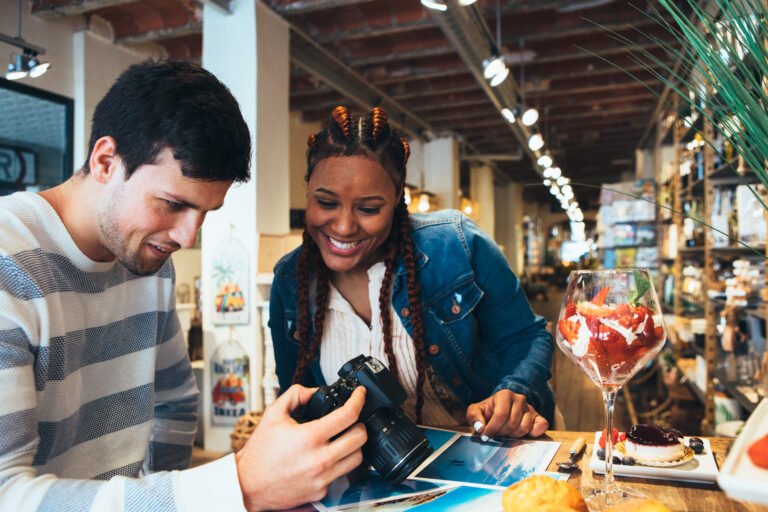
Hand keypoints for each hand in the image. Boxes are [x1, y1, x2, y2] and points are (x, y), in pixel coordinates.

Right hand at [235, 384, 366, 510]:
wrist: (248, 485)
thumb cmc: (259, 453)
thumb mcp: (273, 414)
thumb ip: (296, 395)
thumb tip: (315, 391)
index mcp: (309, 437)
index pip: (348, 415)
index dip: (359, 399)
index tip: (360, 394)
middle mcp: (319, 459)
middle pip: (360, 437)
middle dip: (360, 423)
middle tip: (352, 419)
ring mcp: (322, 478)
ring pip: (357, 458)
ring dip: (354, 445)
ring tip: (344, 438)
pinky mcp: (321, 492)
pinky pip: (342, 474)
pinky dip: (341, 463)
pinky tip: (330, 456)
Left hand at [465, 390, 547, 438]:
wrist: (499, 411)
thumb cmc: (487, 412)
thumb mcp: (475, 411)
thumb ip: (474, 417)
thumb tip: (480, 428)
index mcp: (505, 394)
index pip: (501, 415)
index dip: (492, 428)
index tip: (485, 437)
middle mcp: (520, 399)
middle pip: (512, 423)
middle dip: (501, 433)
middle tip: (496, 434)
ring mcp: (530, 408)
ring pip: (523, 428)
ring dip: (513, 435)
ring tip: (506, 433)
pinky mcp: (539, 417)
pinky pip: (541, 427)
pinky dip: (533, 434)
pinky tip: (523, 435)